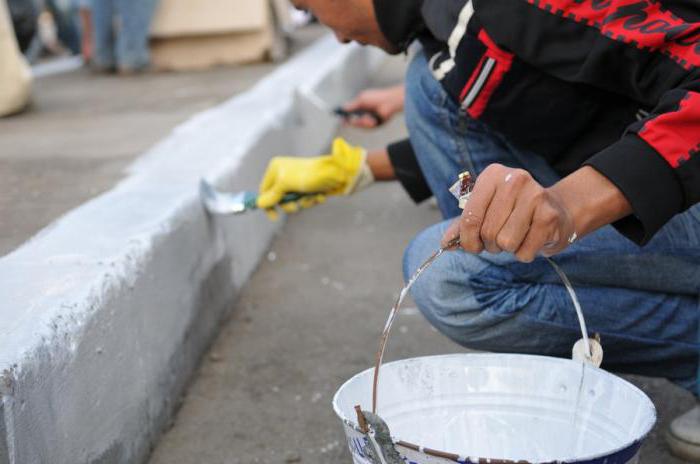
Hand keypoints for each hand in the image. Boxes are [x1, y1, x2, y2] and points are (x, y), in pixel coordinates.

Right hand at [257, 138, 372, 215]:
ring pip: (294, 201)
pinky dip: (312, 200)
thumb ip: (271, 195)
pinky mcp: (310, 186)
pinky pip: (305, 199)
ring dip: (303, 203)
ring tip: (313, 198)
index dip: (268, 204)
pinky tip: (320, 195)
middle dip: (290, 205)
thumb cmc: (310, 175)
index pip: (264, 190)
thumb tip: (259, 204)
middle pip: (279, 198)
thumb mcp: (286, 184)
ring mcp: (298, 180)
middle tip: (297, 206)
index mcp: (275, 168)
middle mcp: (285, 173)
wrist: (338, 173)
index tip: (274, 217)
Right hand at [343, 85, 404, 127]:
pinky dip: (369, 124)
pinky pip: (368, 128)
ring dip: (362, 123)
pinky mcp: (376, 125)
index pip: (350, 113)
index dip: (345, 117)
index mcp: (361, 106)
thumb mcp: (362, 99)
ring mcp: (370, 119)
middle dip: (353, 121)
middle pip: (354, 122)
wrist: (391, 102)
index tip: (341, 120)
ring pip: (360, 126)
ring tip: (367, 118)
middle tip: (351, 121)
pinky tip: (372, 120)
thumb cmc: (378, 97)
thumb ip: (352, 105)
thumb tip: (343, 108)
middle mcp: (365, 113)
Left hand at [441, 164, 575, 261]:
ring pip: (506, 242)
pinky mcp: (550, 216)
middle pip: (487, 232)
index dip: (467, 240)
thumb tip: (445, 243)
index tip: (473, 245)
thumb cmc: (514, 212)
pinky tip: (531, 239)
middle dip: (490, 244)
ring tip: (517, 236)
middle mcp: (514, 180)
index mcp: (492, 175)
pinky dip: (524, 253)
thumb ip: (463, 225)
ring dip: (508, 248)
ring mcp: (535, 196)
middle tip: (501, 238)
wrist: (557, 210)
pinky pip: (525, 251)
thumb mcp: (485, 211)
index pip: (469, 218)